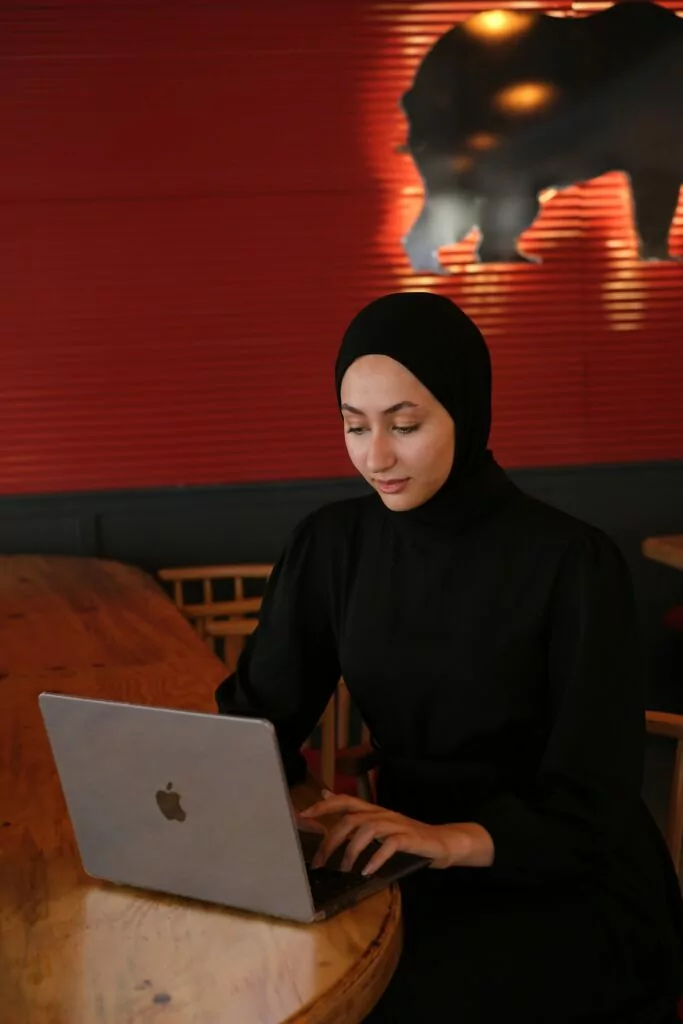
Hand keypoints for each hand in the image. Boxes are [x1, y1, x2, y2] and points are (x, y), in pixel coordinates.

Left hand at [299, 791, 492, 874]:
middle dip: (332, 840)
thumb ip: (356, 819)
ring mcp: (397, 825)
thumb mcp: (380, 828)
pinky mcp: (410, 838)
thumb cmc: (407, 839)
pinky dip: (376, 858)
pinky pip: (390, 844)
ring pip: (368, 828)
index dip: (324, 806)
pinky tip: (367, 872)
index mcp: (374, 811)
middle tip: (320, 863)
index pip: (346, 800)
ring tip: (344, 870)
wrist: (443, 843)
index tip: (302, 816)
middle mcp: (383, 813)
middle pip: (351, 819)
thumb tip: (326, 799)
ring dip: (352, 850)